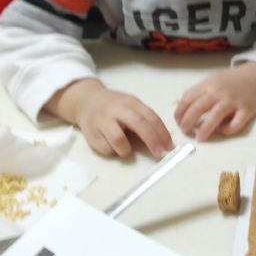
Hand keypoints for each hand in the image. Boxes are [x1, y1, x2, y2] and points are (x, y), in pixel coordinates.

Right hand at [46, 78, 172, 158]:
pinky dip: (113, 151)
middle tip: (160, 154)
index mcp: (130, 102)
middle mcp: (116, 110)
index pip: (150, 116)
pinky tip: (112, 146)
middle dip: (152, 141)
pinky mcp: (90, 134)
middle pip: (138, 124)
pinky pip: (106, 149)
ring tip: (126, 150)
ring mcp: (102, 121)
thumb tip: (163, 140)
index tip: (169, 146)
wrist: (86, 101)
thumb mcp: (130, 106)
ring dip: (127, 150)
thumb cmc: (115, 107)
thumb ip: (145, 119)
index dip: (162, 132)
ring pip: (119, 140)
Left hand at [175, 62, 255, 140]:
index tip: (178, 121)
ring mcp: (233, 101)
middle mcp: (219, 92)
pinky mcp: (246, 109)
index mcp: (208, 84)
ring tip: (199, 138)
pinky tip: (222, 130)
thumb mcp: (213, 80)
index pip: (187, 99)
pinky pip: (235, 123)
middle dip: (187, 122)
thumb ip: (200, 93)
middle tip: (185, 131)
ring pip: (215, 116)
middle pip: (198, 107)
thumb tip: (184, 111)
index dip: (179, 112)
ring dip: (204, 129)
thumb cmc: (232, 80)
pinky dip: (227, 130)